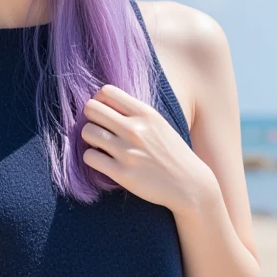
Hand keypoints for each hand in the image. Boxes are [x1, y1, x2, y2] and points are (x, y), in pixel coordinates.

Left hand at [81, 84, 214, 213]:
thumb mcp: (159, 123)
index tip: (103, 112)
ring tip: (101, 145)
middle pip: (91, 109)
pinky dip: (92, 158)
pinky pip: (90, 157)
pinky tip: (103, 160)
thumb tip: (102, 102)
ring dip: (90, 138)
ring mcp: (128, 152)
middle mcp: (135, 129)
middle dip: (91, 118)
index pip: (106, 92)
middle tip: (99, 128)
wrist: (189, 184)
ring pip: (87, 132)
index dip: (99, 100)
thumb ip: (134, 112)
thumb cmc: (171, 152)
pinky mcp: (122, 173)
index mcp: (146, 113)